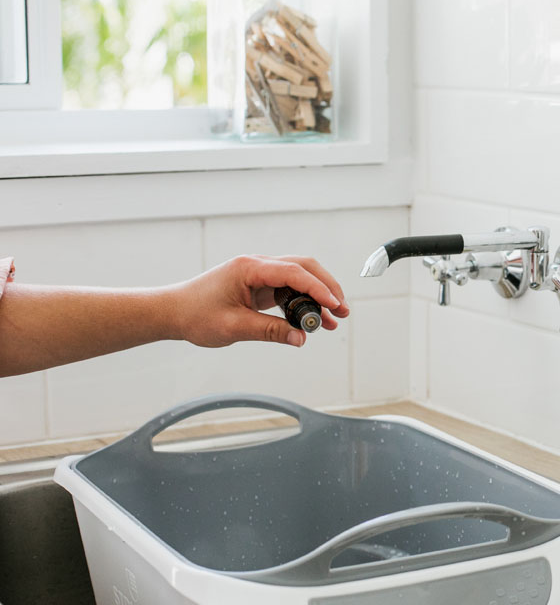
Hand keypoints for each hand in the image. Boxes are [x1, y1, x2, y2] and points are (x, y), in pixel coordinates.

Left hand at [170, 255, 350, 347]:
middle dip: (326, 287)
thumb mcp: (234, 326)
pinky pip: (289, 289)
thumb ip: (270, 331)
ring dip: (317, 296)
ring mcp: (259, 274)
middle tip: (342, 309)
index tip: (335, 305)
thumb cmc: (195, 315)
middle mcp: (257, 266)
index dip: (318, 289)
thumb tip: (300, 338)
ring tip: (332, 320)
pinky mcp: (259, 286)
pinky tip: (312, 320)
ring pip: (299, 277)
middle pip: (303, 268)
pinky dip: (303, 302)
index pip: (294, 273)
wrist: (173, 312)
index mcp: (249, 268)